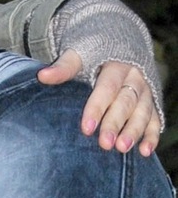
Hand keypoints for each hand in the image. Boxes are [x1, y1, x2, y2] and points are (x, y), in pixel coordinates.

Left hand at [38, 51, 161, 156]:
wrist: (119, 45)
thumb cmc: (94, 54)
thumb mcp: (80, 55)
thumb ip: (64, 66)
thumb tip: (42, 75)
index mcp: (117, 65)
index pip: (107, 88)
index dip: (97, 108)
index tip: (86, 129)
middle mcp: (135, 78)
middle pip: (126, 102)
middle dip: (115, 123)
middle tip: (105, 144)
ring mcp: (145, 92)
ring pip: (143, 112)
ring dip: (134, 131)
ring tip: (122, 149)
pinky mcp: (152, 103)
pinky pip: (155, 119)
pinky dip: (152, 135)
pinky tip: (145, 151)